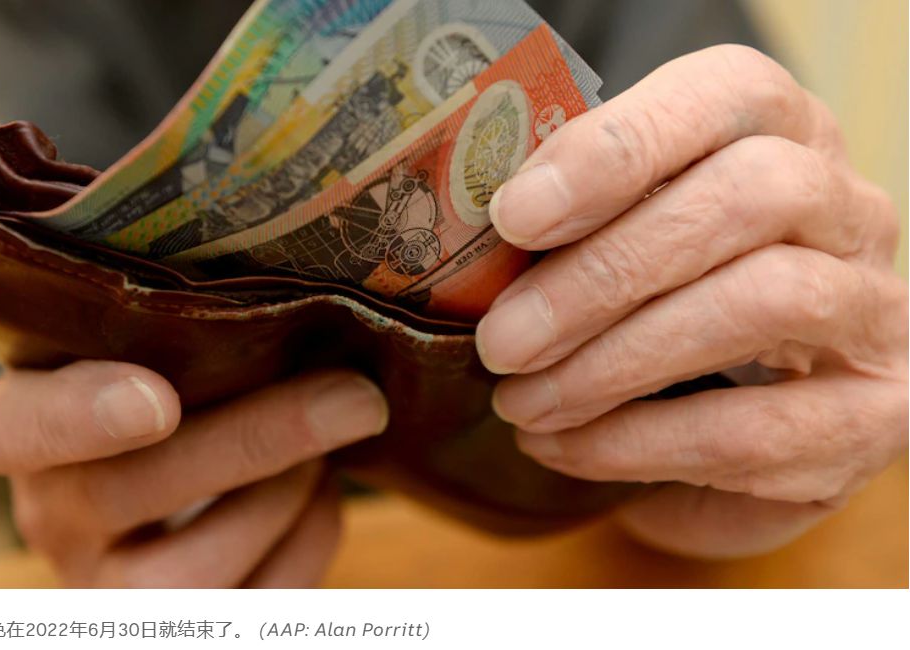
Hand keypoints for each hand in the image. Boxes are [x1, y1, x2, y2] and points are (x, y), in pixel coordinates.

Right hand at [0, 361, 387, 585]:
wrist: (173, 483)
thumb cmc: (175, 392)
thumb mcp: (156, 356)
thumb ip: (188, 343)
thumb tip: (309, 329)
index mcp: (25, 431)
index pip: (10, 430)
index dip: (79, 419)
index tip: (161, 401)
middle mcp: (51, 519)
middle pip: (133, 492)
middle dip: (257, 441)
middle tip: (353, 396)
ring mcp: (109, 590)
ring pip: (196, 571)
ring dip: (288, 495)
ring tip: (334, 435)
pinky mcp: (181, 627)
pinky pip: (256, 604)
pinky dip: (310, 539)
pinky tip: (321, 491)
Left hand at [476, 45, 906, 557]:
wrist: (738, 423)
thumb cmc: (656, 306)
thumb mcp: (615, 241)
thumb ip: (569, 222)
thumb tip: (471, 236)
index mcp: (779, 134)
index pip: (725, 96)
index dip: (617, 149)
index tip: (515, 215)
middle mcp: (846, 208)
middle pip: (745, 198)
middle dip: (601, 275)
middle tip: (500, 341)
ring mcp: (873, 310)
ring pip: (765, 302)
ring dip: (615, 363)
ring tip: (521, 402)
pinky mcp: (870, 414)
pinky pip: (756, 429)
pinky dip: (636, 443)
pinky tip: (561, 447)